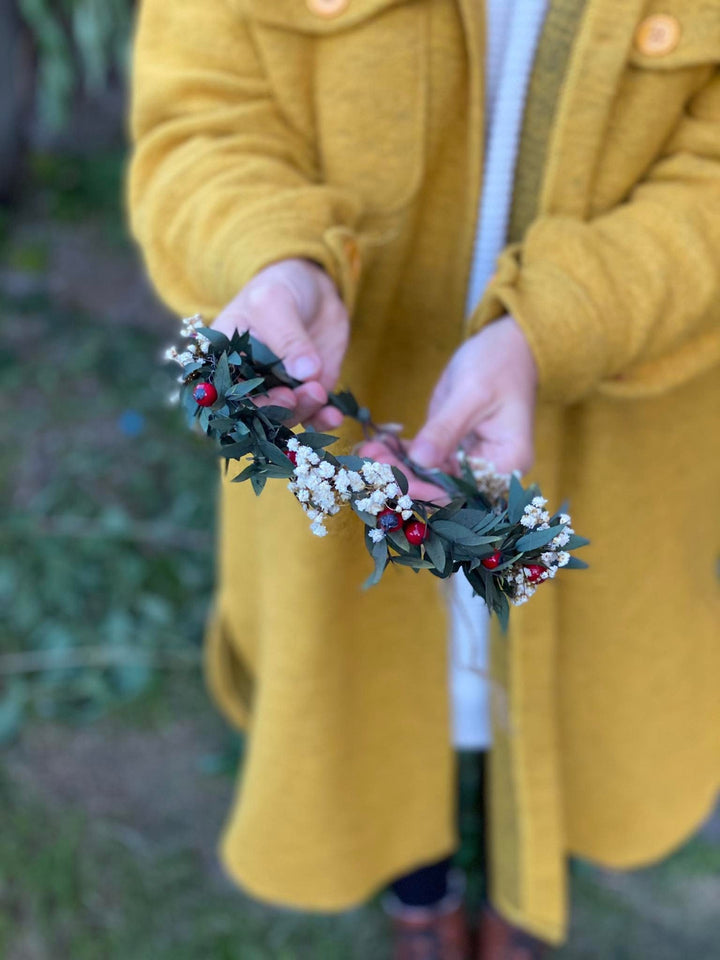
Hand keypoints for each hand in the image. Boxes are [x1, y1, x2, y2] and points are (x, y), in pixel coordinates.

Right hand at [212, 258, 348, 428]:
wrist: (313, 289)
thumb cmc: (279, 288)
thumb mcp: (274, 301)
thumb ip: (287, 336)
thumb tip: (306, 372)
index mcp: (224, 360)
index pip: (226, 393)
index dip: (246, 403)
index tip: (272, 394)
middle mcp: (247, 383)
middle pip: (256, 411)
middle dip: (277, 410)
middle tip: (295, 395)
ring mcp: (278, 391)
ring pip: (286, 416)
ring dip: (303, 412)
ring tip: (319, 393)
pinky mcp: (306, 396)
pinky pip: (313, 416)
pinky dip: (323, 420)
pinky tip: (334, 416)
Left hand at [359, 316, 537, 500]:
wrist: (507, 344)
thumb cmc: (499, 364)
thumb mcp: (471, 394)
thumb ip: (446, 429)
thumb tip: (420, 461)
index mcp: (506, 463)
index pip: (464, 491)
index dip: (428, 491)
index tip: (394, 482)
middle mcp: (489, 469)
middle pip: (443, 488)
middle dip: (405, 478)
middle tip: (372, 463)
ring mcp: (469, 460)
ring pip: (428, 475)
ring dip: (396, 467)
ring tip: (367, 452)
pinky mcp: (452, 447)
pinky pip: (424, 459)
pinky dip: (400, 454)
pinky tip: (376, 445)